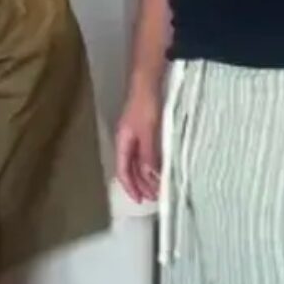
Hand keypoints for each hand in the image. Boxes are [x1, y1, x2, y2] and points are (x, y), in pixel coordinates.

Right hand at [116, 88, 160, 202]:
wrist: (147, 82)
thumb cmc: (145, 106)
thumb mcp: (148, 133)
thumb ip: (148, 155)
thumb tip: (150, 178)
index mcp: (122, 141)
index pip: (123, 170)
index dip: (130, 187)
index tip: (140, 201)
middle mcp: (126, 140)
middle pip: (130, 168)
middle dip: (140, 184)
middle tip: (154, 197)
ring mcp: (135, 133)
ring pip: (138, 160)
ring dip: (146, 174)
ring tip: (158, 185)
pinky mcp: (144, 128)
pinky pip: (145, 152)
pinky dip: (151, 163)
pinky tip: (160, 166)